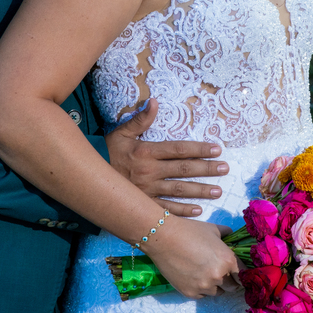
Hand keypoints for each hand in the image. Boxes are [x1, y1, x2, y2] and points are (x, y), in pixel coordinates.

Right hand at [105, 98, 227, 216]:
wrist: (87, 176)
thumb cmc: (107, 151)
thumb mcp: (122, 132)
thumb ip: (141, 119)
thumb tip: (155, 101)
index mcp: (146, 152)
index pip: (179, 149)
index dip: (199, 149)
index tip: (217, 149)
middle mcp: (149, 172)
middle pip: (183, 170)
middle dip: (206, 169)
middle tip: (225, 169)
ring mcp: (147, 190)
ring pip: (178, 190)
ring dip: (199, 191)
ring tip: (217, 191)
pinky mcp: (143, 204)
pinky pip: (165, 209)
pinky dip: (182, 211)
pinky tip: (197, 211)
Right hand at [144, 217, 241, 298]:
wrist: (163, 238)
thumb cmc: (190, 230)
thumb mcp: (213, 229)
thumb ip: (227, 235)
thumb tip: (232, 237)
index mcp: (228, 260)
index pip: (243, 275)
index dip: (242, 274)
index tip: (238, 273)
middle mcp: (218, 276)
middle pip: (232, 287)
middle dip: (230, 280)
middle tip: (222, 272)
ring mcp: (204, 286)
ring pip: (217, 292)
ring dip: (215, 285)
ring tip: (206, 273)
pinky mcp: (190, 293)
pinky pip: (202, 295)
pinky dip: (201, 288)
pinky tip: (194, 276)